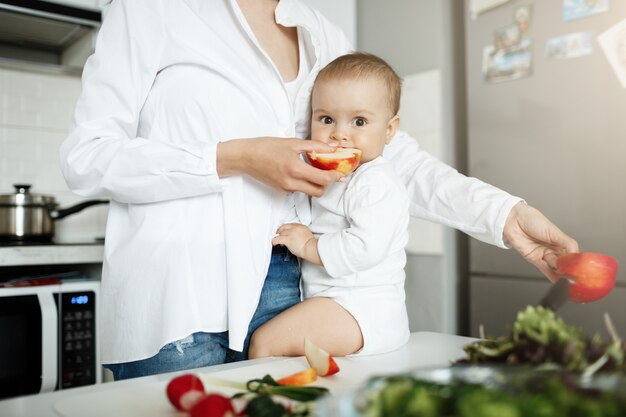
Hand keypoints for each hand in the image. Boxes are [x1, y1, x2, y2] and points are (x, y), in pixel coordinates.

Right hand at [217, 138, 343, 196]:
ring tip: (317, 171)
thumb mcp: (293, 142)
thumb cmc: (267, 147)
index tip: (340, 172)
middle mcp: (291, 183)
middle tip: (331, 173)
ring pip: (309, 192)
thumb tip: (333, 148)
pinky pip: (299, 190)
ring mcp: (286, 189)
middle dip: (328, 184)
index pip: (323, 179)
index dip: (335, 177)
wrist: (246, 157)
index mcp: (295, 169)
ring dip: (317, 184)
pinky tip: (301, 172)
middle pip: (319, 191)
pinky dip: (304, 183)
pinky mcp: (281, 191)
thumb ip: (315, 146)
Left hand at [272, 223, 321, 264]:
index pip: (290, 225)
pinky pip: (277, 239)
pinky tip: (274, 243)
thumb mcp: (306, 235)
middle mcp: (295, 228)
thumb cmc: (311, 245)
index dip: (286, 229)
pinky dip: (274, 241)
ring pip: (280, 233)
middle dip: (280, 231)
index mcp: (301, 226)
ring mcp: (291, 233)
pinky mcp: (288, 239)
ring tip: (279, 242)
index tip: (284, 232)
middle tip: (278, 235)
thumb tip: (293, 237)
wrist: (312, 249)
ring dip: (278, 237)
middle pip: (284, 227)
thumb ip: (299, 233)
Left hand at [503, 202, 578, 281]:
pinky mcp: (534, 259)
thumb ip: (567, 243)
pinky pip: (544, 270)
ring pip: (555, 267)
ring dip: (561, 274)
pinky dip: (551, 276)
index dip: (576, 262)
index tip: (582, 269)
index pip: (571, 254)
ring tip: (568, 279)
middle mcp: (552, 249)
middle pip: (564, 263)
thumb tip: (577, 255)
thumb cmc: (532, 220)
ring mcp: (543, 254)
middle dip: (569, 270)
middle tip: (576, 276)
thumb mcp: (554, 231)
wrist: (514, 220)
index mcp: (559, 241)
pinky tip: (558, 281)